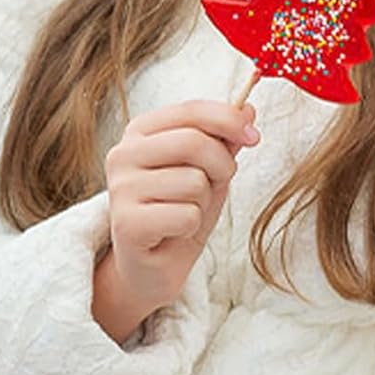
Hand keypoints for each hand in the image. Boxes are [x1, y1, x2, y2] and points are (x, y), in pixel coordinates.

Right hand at [92, 100, 256, 342]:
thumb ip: (224, 139)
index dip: (230, 120)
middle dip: (221, 166)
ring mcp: (120, 189)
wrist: (153, 265)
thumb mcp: (209, 169)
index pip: (191, 110)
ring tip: (184, 212)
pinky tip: (172, 232)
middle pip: (194, 142)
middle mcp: (123, 154)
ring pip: (194, 181)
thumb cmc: (180, 209)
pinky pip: (186, 215)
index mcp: (140, 131)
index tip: (254, 137)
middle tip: (216, 184)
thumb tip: (248, 109)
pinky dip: (192, 226)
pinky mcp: (125, 223)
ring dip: (204, 201)